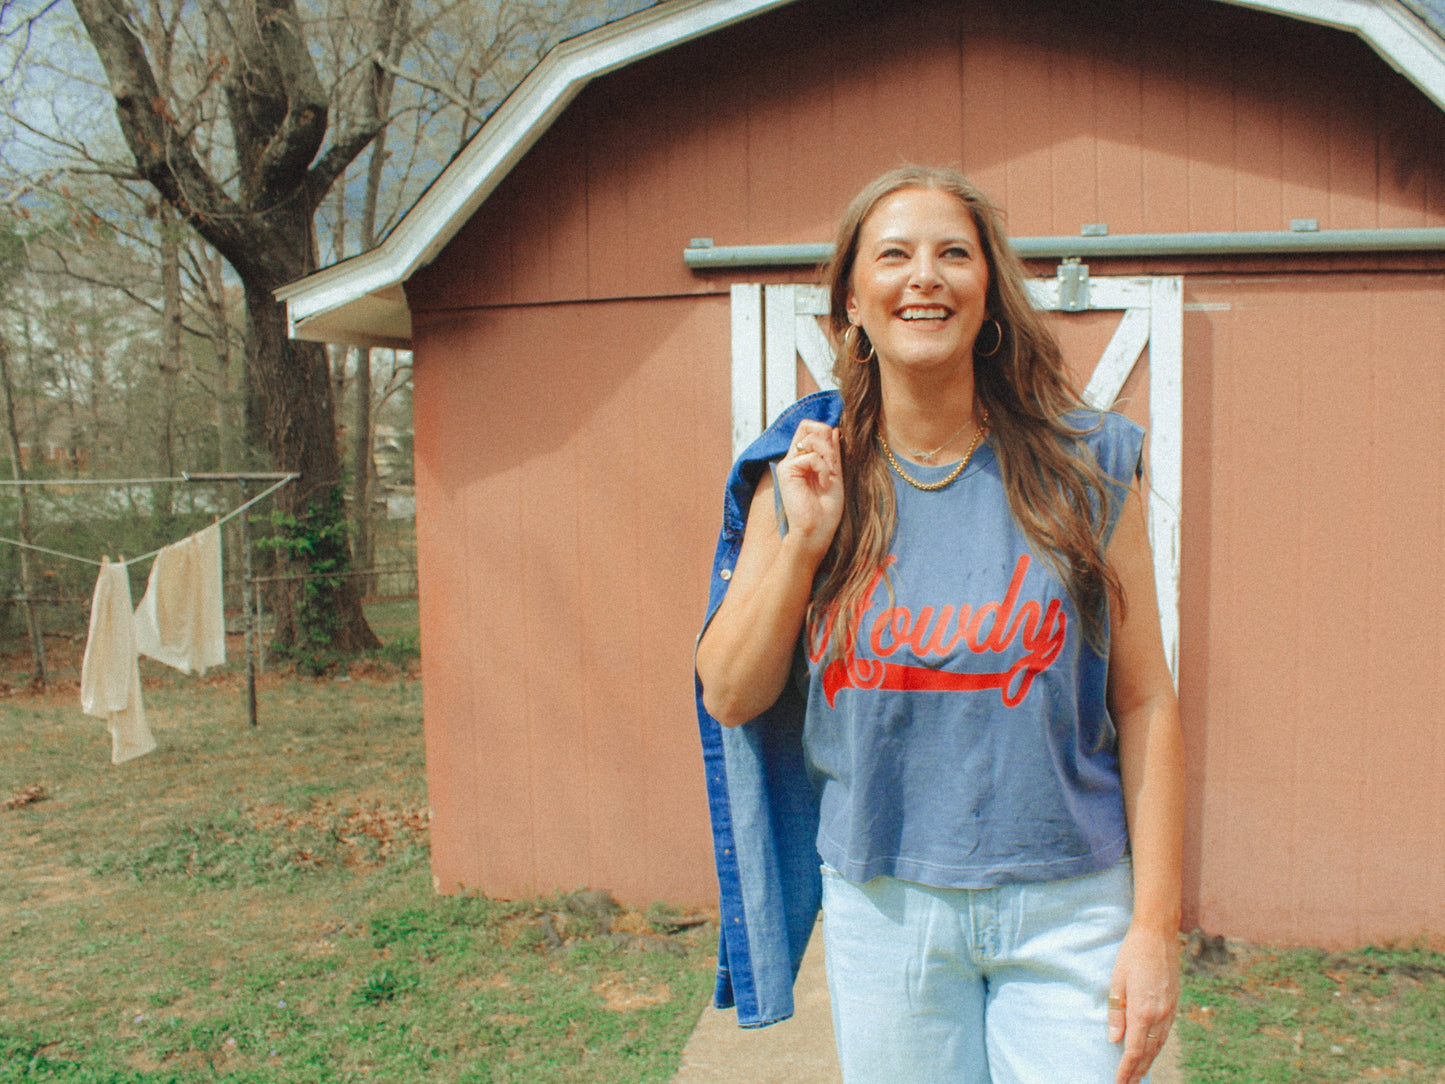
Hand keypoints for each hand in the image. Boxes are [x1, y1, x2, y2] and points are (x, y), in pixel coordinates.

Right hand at [777, 420, 843, 556]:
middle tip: (833, 463)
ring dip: (828, 453)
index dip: (825, 431)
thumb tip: (834, 429)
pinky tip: (824, 484)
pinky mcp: (786, 471)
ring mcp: (788, 464)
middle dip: (827, 437)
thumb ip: (833, 454)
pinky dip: (823, 467)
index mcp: (804, 461)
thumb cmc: (826, 512)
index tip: (836, 453)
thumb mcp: (835, 476)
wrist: (816, 533)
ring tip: (830, 475)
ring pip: (811, 436)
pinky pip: (810, 455)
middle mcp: (793, 459)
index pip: (810, 430)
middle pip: (807, 425)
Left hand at [1108, 924, 1179, 1083]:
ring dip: (1148, 1062)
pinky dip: (1157, 1047)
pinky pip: (1165, 1033)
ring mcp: (1170, 1010)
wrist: (1158, 935)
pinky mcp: (1174, 1004)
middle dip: (1137, 1072)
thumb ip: (1116, 1013)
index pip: (1134, 1051)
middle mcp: (1159, 1015)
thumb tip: (1114, 1040)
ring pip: (1159, 1045)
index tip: (1118, 1082)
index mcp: (1143, 1011)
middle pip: (1148, 1053)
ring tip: (1138, 1076)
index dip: (1126, 1070)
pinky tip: (1151, 1052)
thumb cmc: (1132, 955)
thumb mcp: (1116, 981)